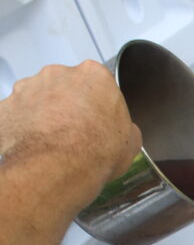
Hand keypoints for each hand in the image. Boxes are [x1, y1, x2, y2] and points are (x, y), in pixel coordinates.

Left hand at [1, 60, 141, 207]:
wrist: (57, 169)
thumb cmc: (94, 152)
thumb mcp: (130, 143)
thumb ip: (125, 129)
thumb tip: (124, 134)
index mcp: (93, 76)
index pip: (98, 84)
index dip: (98, 105)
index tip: (98, 122)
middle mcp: (58, 74)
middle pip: (64, 87)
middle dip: (68, 106)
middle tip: (76, 134)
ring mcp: (28, 89)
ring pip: (37, 99)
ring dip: (43, 116)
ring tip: (53, 145)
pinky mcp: (6, 108)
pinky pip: (15, 117)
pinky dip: (22, 130)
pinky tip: (33, 149)